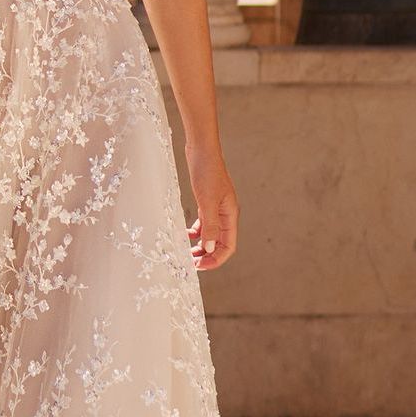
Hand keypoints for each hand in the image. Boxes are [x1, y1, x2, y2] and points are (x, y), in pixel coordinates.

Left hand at [186, 144, 237, 273]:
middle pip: (220, 243)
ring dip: (201, 245)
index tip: (200, 267)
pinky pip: (204, 224)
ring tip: (187, 253)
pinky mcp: (207, 202)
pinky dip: (196, 231)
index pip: (229, 246)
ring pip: (211, 234)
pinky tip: (185, 234)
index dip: (216, 259)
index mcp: (230, 215)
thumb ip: (210, 226)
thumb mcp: (207, 201)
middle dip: (207, 255)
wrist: (201, 149)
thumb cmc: (207, 172)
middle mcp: (226, 214)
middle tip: (190, 264)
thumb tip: (210, 249)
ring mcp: (216, 208)